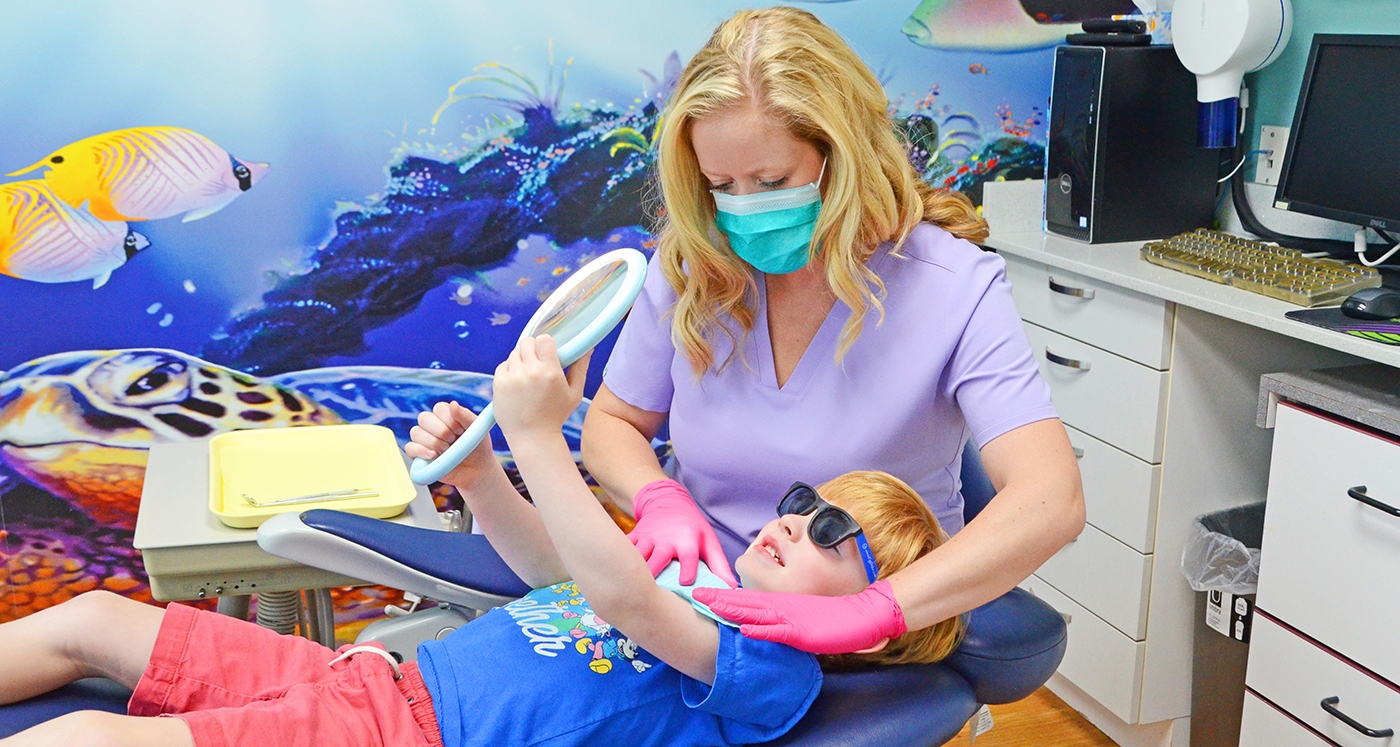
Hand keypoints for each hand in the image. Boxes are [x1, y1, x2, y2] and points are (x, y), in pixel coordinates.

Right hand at [405, 400, 499, 489]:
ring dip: (433, 441)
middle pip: (424, 417)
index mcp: (446, 416)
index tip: (461, 430)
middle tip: (453, 440)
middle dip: (440, 430)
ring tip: (446, 450)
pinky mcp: (418, 456)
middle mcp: (433, 426)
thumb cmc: (478, 448)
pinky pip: (410, 448)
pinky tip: (434, 456)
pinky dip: (421, 451)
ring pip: (415, 432)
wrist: (477, 471)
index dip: (449, 419)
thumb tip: (453, 404)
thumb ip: (466, 416)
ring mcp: (424, 440)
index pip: (439, 408)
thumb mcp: (477, 430)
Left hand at [492, 335, 591, 441]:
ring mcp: (513, 377)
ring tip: (527, 376)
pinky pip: (503, 365)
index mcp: (550, 372)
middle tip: (536, 363)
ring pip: (514, 353)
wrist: (532, 437)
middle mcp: (531, 372)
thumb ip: (580, 367)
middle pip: (527, 342)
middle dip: (532, 350)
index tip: (547, 353)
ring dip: (521, 360)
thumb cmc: (556, 416)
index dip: (546, 344)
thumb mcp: (574, 393)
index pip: (544, 340)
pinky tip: (517, 383)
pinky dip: (509, 370)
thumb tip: (587, 348)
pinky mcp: (499, 384)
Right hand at [626, 479, 737, 587]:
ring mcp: (648, 538)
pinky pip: (624, 548)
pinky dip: (618, 559)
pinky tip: (615, 574)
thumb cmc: (692, 528)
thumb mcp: (709, 542)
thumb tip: (731, 589)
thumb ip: (719, 566)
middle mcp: (666, 539)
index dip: (687, 568)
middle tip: (650, 593)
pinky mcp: (635, 536)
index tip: (684, 583)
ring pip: (637, 555)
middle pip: (657, 558)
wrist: (668, 502)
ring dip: (633, 570)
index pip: (688, 554)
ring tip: (630, 588)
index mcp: (687, 539)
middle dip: (653, 574)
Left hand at [691, 580, 906, 654]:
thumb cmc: (834, 619)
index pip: (747, 600)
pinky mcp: (802, 632)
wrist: (862, 615)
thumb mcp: (802, 621)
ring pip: (756, 613)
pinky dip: (762, 630)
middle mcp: (782, 608)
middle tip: (694, 593)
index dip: (724, 597)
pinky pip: (779, 632)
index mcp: (781, 604)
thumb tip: (761, 627)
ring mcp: (791, 619)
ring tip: (710, 605)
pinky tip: (746, 630)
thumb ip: (782, 622)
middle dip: (719, 599)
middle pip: (745, 602)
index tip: (703, 594)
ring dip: (732, 609)